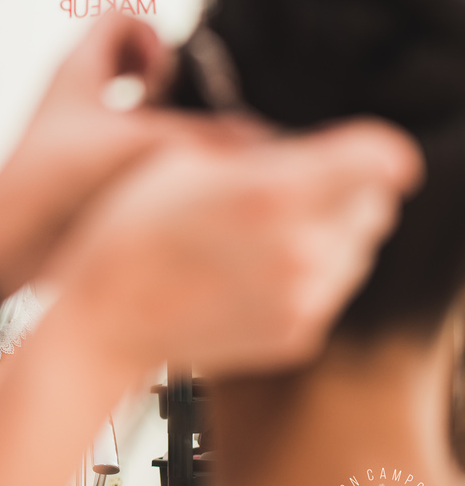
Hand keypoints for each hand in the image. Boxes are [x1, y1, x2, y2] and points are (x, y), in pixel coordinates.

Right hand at [46, 116, 421, 376]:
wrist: (104, 322)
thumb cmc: (128, 233)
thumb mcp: (179, 163)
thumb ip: (254, 152)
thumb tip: (301, 150)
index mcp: (274, 193)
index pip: (382, 160)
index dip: (372, 150)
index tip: (353, 152)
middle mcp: (302, 249)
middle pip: (374, 205)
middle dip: (342, 193)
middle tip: (288, 194)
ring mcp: (304, 300)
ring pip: (357, 250)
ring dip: (327, 235)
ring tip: (261, 238)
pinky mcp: (298, 336)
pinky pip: (330, 291)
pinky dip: (306, 277)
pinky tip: (250, 274)